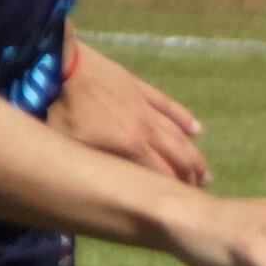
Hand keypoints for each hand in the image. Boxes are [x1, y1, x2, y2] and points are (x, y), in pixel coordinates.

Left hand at [52, 41, 208, 186]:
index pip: (162, 175)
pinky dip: (185, 119)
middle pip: (177, 156)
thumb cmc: (62, 110)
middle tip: (200, 188)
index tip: (182, 200)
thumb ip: (99, 166)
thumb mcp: (75, 147)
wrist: (61, 65)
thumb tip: (109, 187)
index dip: (174, 189)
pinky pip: (169, 106)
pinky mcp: (140, 88)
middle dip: (191, 174)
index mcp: (129, 147)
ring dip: (192, 153)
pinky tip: (197, 130)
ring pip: (177, 134)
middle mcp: (145, 130)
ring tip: (203, 170)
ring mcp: (145, 107)